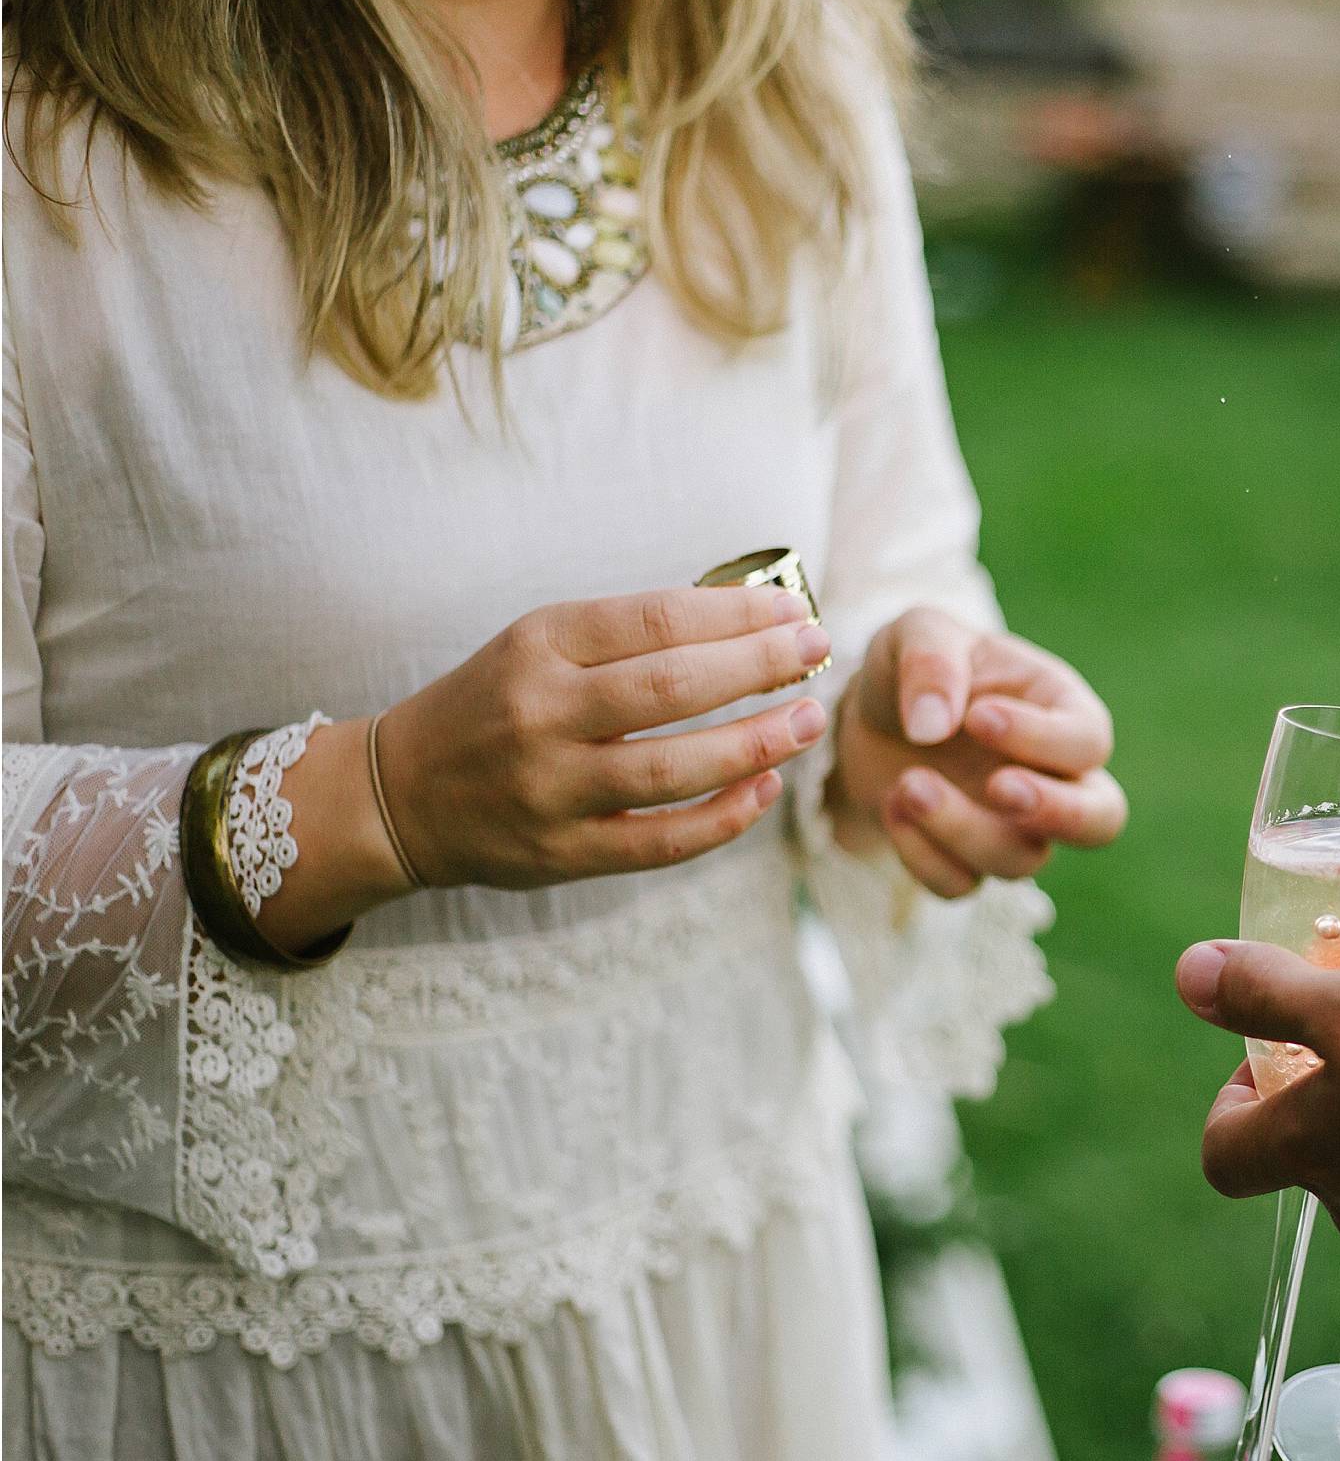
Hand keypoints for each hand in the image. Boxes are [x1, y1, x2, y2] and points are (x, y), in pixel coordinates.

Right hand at [269, 579, 842, 947]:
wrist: (401, 792)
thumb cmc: (494, 704)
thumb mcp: (540, 643)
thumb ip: (628, 636)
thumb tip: (746, 619)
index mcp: (540, 644)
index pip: (657, 619)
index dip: (737, 613)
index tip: (793, 607)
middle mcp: (542, 712)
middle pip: (673, 687)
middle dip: (760, 665)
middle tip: (817, 649)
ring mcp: (551, 789)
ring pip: (674, 768)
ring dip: (755, 742)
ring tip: (807, 719)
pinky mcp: (562, 853)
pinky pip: (660, 841)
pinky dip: (722, 817)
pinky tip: (765, 789)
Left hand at [832, 609, 1124, 900]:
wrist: (870, 713)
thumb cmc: (916, 664)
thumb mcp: (918, 633)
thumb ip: (931, 662)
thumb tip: (933, 725)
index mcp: (1062, 711)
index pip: (1087, 741)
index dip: (1041, 738)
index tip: (978, 717)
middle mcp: (1054, 777)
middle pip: (1100, 821)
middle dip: (1056, 812)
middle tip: (999, 787)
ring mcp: (1013, 826)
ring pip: (1021, 860)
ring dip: (962, 829)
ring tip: (906, 783)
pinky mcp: (966, 859)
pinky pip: (960, 884)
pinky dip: (923, 856)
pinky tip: (891, 806)